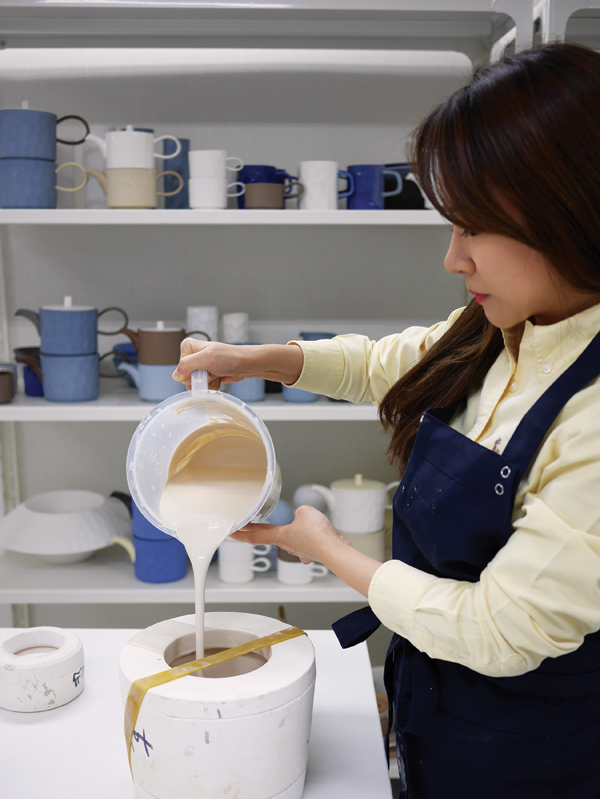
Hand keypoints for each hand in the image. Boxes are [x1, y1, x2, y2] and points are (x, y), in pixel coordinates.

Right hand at [172, 338, 303, 390]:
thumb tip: (175, 376)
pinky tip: (219, 379)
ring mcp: (200, 366)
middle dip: (200, 379)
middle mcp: (193, 355)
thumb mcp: (207, 359)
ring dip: (207, 383)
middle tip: (212, 372)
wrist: (247, 364)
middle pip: (186, 377)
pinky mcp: (207, 375)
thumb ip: (188, 365)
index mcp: (188, 347)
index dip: (191, 372)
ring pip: (195, 384)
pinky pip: (203, 386)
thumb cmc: (230, 357)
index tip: (204, 368)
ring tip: (217, 374)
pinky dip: (212, 386)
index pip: (180, 367)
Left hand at [232, 504, 345, 563]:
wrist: (336, 551)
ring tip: (289, 523)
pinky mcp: (312, 550)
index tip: (231, 533)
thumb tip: (303, 517)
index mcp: (281, 536)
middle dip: (256, 530)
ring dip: (287, 531)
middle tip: (245, 525)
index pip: (254, 536)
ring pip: (290, 537)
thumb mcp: (305, 511)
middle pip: (267, 536)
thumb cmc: (319, 535)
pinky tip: (315, 531)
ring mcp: (300, 549)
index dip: (241, 534)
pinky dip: (308, 535)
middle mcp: (288, 545)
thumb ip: (300, 511)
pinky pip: (307, 540)